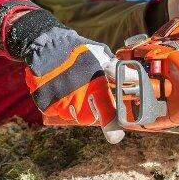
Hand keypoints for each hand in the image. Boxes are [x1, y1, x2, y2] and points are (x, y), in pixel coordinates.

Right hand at [7, 10, 118, 134]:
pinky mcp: (45, 101)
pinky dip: (55, 104)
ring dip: (71, 107)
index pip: (107, 111)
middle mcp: (78, 94)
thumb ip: (115, 70)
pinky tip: (57, 87)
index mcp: (95, 83)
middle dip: (88, 111)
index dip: (112, 127)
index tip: (115, 136)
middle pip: (87, 118)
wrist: (47, 43)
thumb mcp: (101, 55)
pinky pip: (54, 111)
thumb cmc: (77, 49)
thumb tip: (133, 78)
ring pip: (70, 115)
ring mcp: (60, 99)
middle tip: (85, 96)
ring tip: (69, 87)